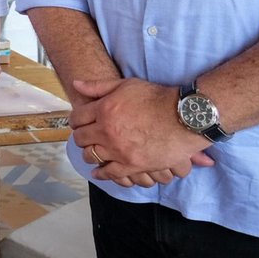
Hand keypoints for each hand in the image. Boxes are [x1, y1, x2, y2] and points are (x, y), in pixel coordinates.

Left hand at [70, 77, 216, 187]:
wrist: (183, 117)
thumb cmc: (156, 98)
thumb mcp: (126, 85)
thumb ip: (99, 86)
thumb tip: (76, 84)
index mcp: (103, 110)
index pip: (77, 118)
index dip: (75, 121)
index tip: (78, 123)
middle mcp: (107, 131)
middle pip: (81, 138)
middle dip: (81, 137)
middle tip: (85, 137)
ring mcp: (118, 150)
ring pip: (92, 156)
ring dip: (90, 153)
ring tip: (93, 151)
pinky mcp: (132, 165)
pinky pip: (109, 173)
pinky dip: (101, 173)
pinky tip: (99, 172)